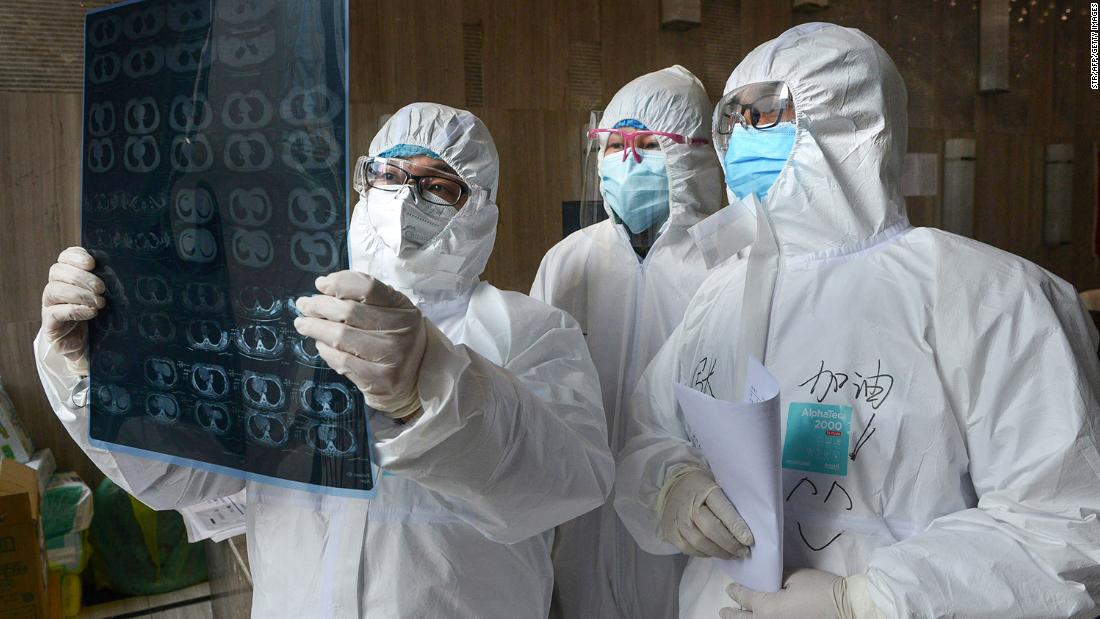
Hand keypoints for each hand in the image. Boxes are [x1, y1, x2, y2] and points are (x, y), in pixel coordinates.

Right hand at [41, 247, 105, 373]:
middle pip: (57, 271)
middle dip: (81, 277)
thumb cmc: (100, 318)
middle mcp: (55, 288)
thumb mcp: (105, 297)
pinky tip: (91, 312)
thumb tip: (120, 270)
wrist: (91, 346)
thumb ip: (106, 283)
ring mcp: (49, 306)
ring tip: (99, 302)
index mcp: (67, 277)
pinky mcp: (50, 324)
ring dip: (79, 294)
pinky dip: (74, 310)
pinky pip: (55, 312)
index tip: (92, 263)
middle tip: (101, 288)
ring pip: (54, 290)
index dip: (75, 256)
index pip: (64, 258)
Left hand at [293, 271, 426, 419]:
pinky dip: (325, 351)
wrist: (416, 379)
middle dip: (319, 306)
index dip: (339, 283)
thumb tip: (323, 285)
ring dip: (315, 328)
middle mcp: (401, 331)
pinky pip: (342, 361)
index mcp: (404, 309)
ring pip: (341, 337)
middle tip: (304, 305)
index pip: (368, 287)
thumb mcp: (393, 313)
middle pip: (350, 311)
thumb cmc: (396, 340)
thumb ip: (365, 298)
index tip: (320, 284)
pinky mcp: (380, 380)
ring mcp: (392, 357)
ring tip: (303, 323)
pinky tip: (320, 345)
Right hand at [658, 468, 753, 558]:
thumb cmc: (702, 488)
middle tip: (743, 551)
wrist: (674, 486)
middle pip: (710, 529)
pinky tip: (715, 552)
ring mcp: (677, 520)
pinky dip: (705, 553)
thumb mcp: (716, 486)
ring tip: (733, 555)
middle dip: (730, 544)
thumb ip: (728, 504)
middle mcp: (688, 505)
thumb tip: (744, 530)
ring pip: (700, 543)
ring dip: (720, 552)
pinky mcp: (670, 532)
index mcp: (703, 489)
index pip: (722, 509)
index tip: (749, 540)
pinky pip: (689, 549)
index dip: (736, 526)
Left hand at [721, 569, 867, 618]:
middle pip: (744, 618)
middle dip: (732, 614)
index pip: (745, 597)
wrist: (845, 608)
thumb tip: (767, 578)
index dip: (735, 591)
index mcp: (766, 607)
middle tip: (723, 612)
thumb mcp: (795, 576)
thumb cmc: (820, 589)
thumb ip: (775, 576)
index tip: (729, 588)